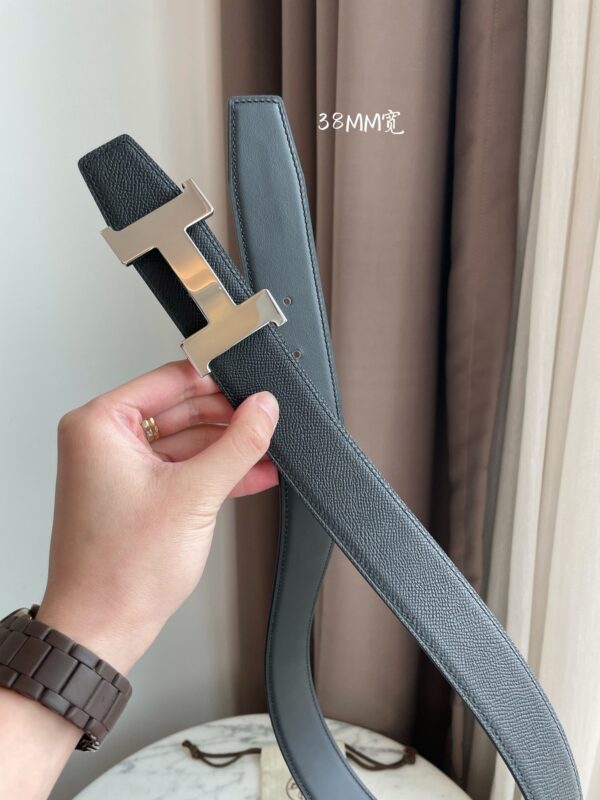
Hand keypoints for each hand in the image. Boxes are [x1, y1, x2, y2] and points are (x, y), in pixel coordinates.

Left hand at [37, 360, 278, 672]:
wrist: (104, 629)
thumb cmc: (119, 571)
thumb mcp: (194, 495)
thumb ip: (237, 444)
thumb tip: (263, 408)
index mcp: (99, 426)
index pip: (168, 381)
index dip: (215, 382)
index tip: (251, 386)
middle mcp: (104, 442)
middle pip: (180, 410)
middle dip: (227, 420)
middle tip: (264, 423)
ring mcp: (120, 469)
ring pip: (186, 441)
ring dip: (227, 449)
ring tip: (265, 452)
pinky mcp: (136, 494)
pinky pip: (181, 469)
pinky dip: (214, 472)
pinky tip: (250, 474)